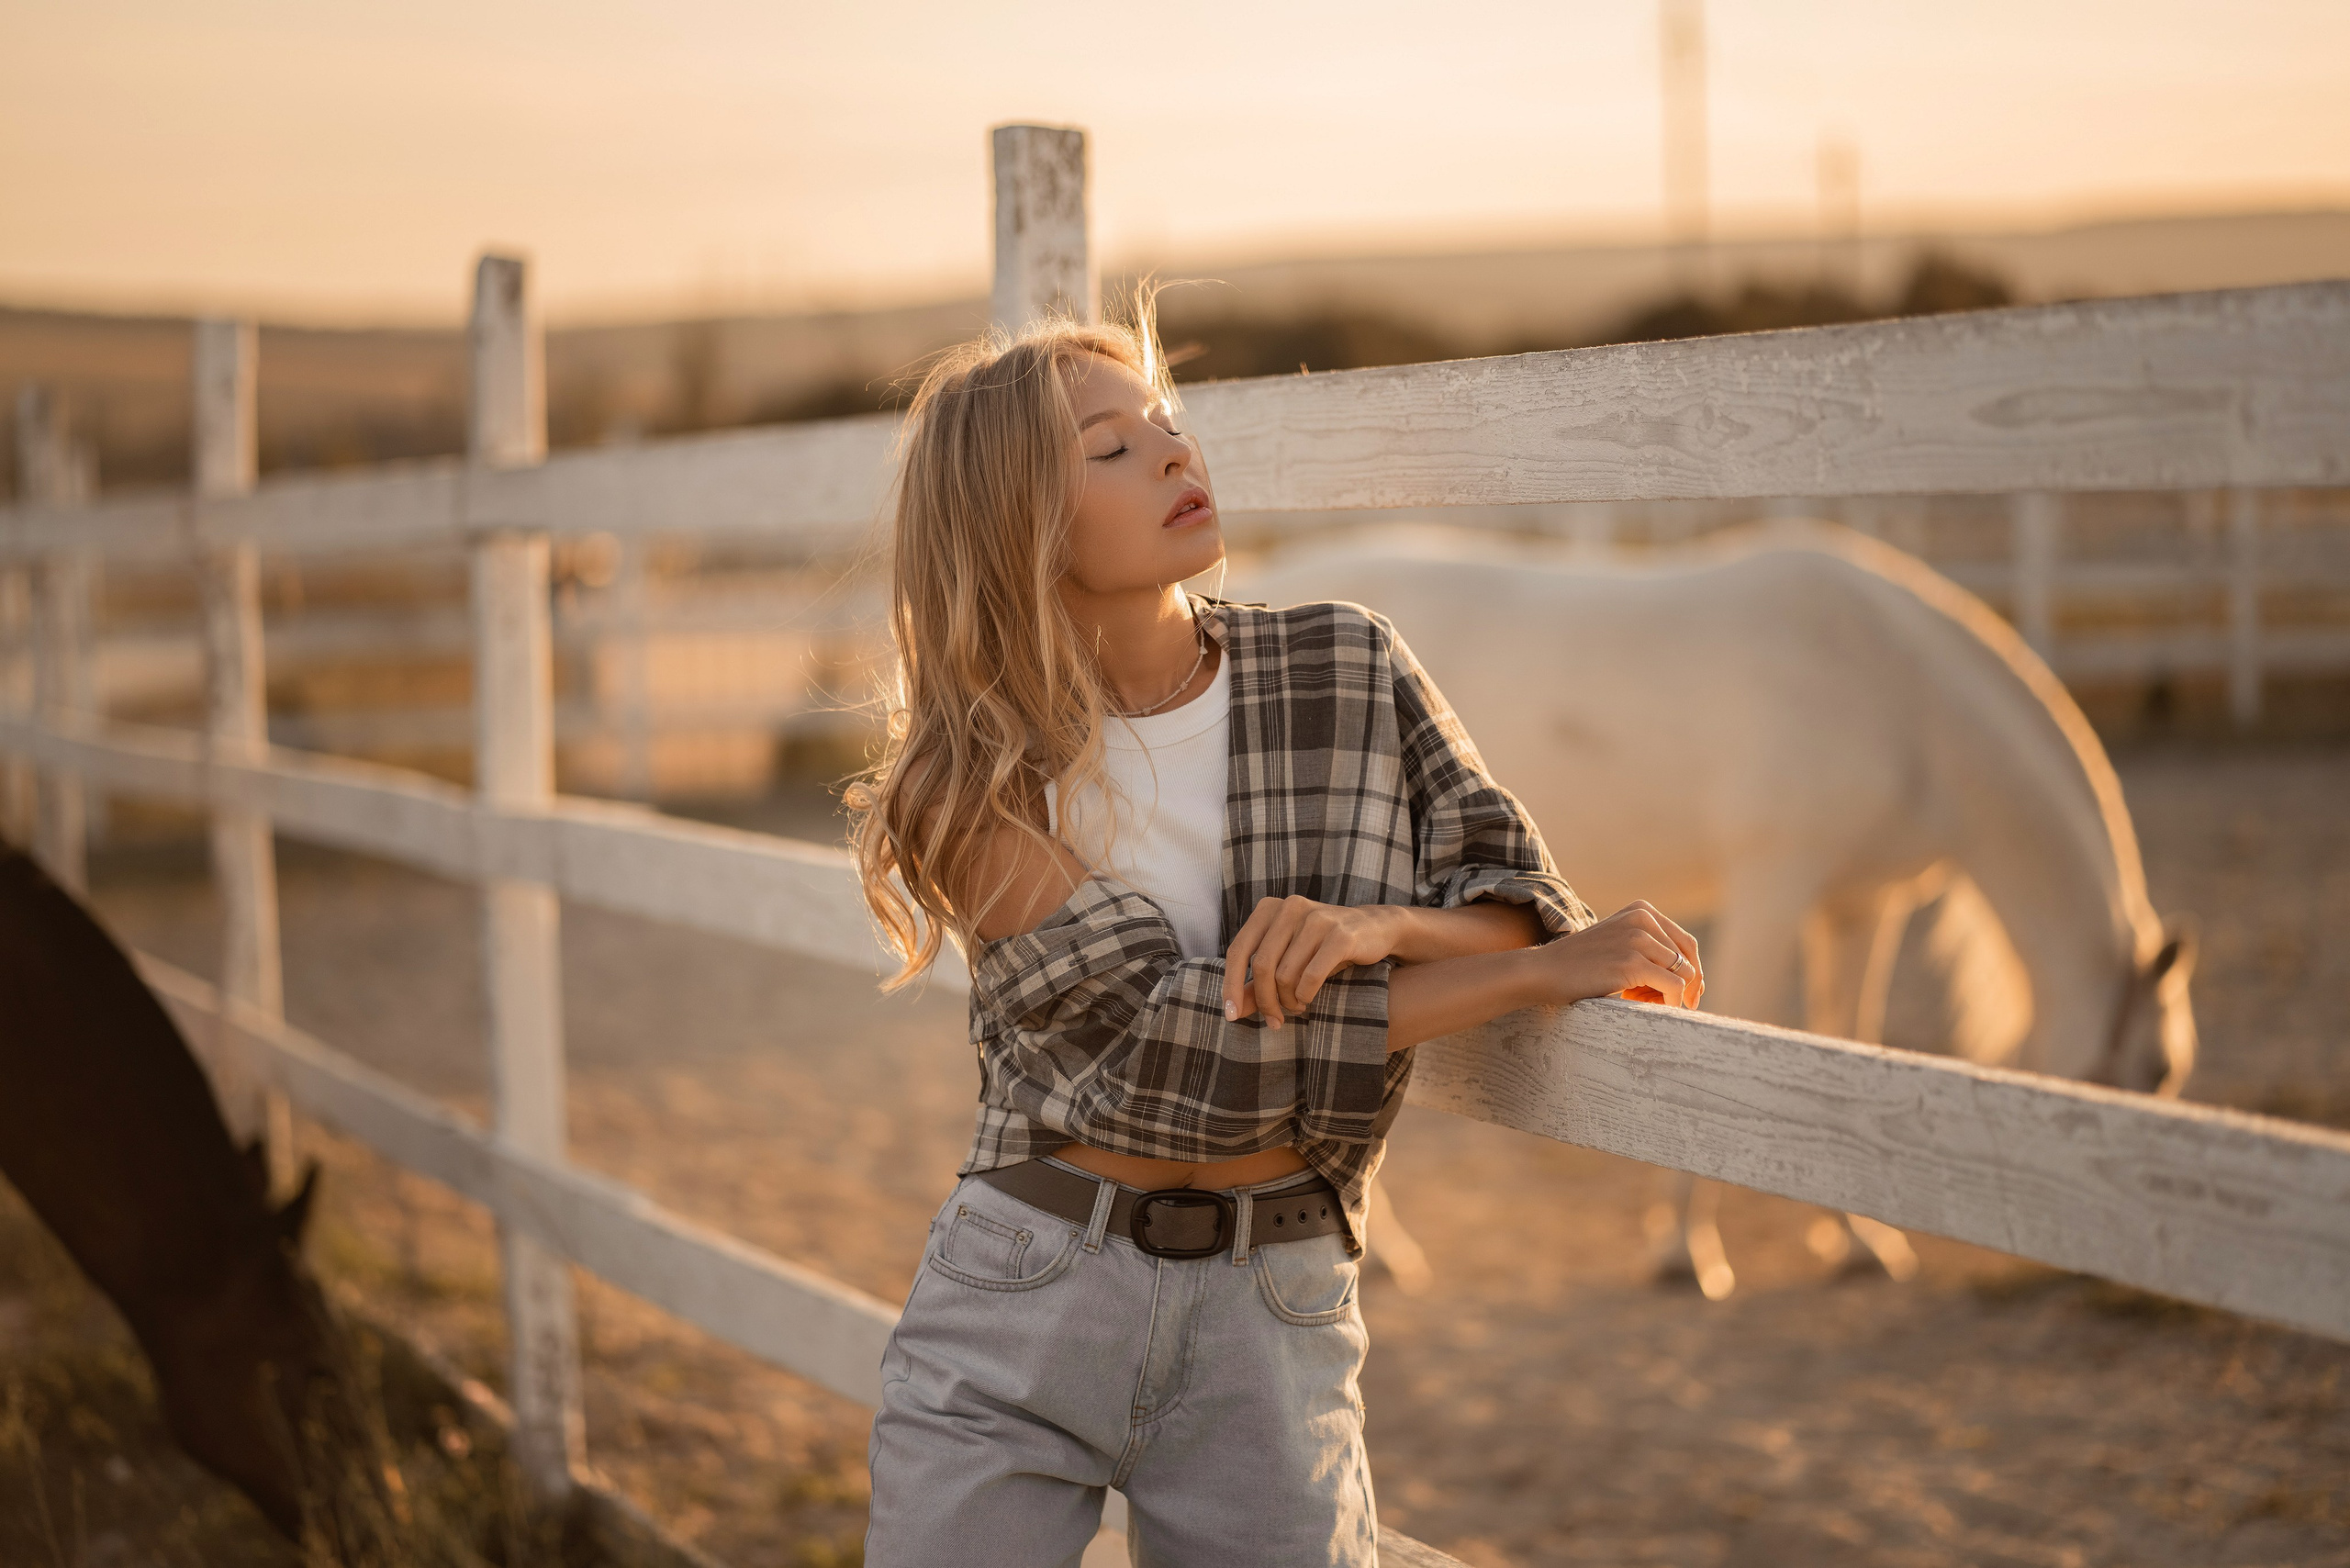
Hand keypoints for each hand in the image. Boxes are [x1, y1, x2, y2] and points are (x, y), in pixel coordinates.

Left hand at [1223, 897, 1405, 1028]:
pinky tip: (1309, 998)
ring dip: (1289, 1000)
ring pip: (1285, 974)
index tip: (1231, 1015)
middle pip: (1262, 966)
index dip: (1231, 985)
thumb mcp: (1288, 960)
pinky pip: (1311, 976)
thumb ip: (1259, 982)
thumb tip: (1234, 1010)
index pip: (1238, 951)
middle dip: (1265, 1001)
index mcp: (1269, 909)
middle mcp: (1290, 908)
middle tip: (1275, 1020)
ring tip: (1297, 1005)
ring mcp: (1316, 919)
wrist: (1374, 928)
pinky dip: (1306, 995)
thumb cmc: (1322, 947)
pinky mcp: (1340, 935)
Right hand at [1528, 900, 1703, 1008]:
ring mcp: (1638, 939)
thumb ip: (1651, 948)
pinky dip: (1670, 1003)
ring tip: (1640, 1002)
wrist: (1544, 971)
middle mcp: (1643, 918)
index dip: (1692, 973)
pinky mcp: (1633, 962)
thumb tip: (1696, 978)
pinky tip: (1647, 1008)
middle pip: (1689, 960)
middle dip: (1684, 987)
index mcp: (1642, 910)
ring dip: (1670, 996)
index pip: (1686, 944)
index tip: (1687, 996)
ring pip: (1684, 975)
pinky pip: (1673, 987)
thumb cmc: (1581, 965)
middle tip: (1666, 1005)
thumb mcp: (1619, 942)